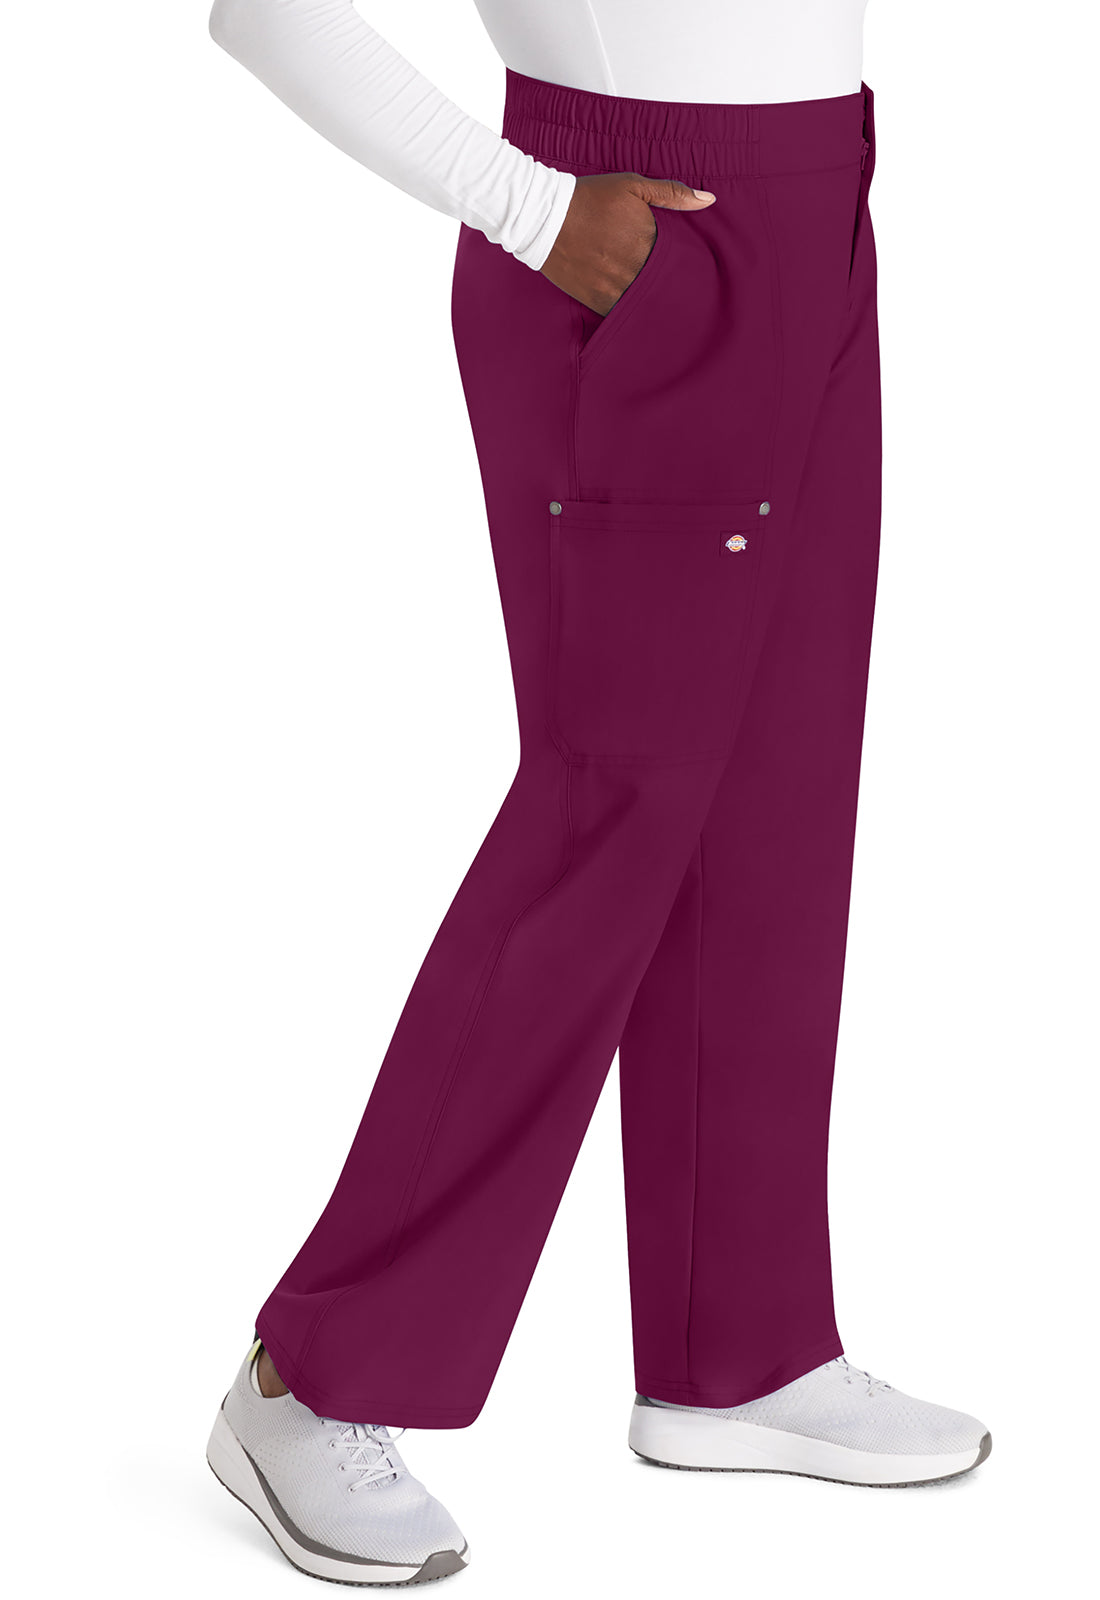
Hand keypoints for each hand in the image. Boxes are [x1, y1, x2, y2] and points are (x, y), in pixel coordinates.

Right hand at [540, 173, 715, 314]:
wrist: (544, 218)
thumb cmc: (590, 198)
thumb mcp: (632, 186)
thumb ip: (672, 193)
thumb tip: (709, 200)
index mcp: (649, 240)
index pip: (681, 263)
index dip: (688, 269)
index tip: (697, 274)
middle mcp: (635, 268)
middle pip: (665, 287)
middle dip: (675, 290)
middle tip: (690, 299)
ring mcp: (616, 287)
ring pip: (646, 303)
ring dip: (654, 304)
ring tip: (667, 310)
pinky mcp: (598, 301)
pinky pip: (622, 314)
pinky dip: (631, 313)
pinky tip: (638, 310)